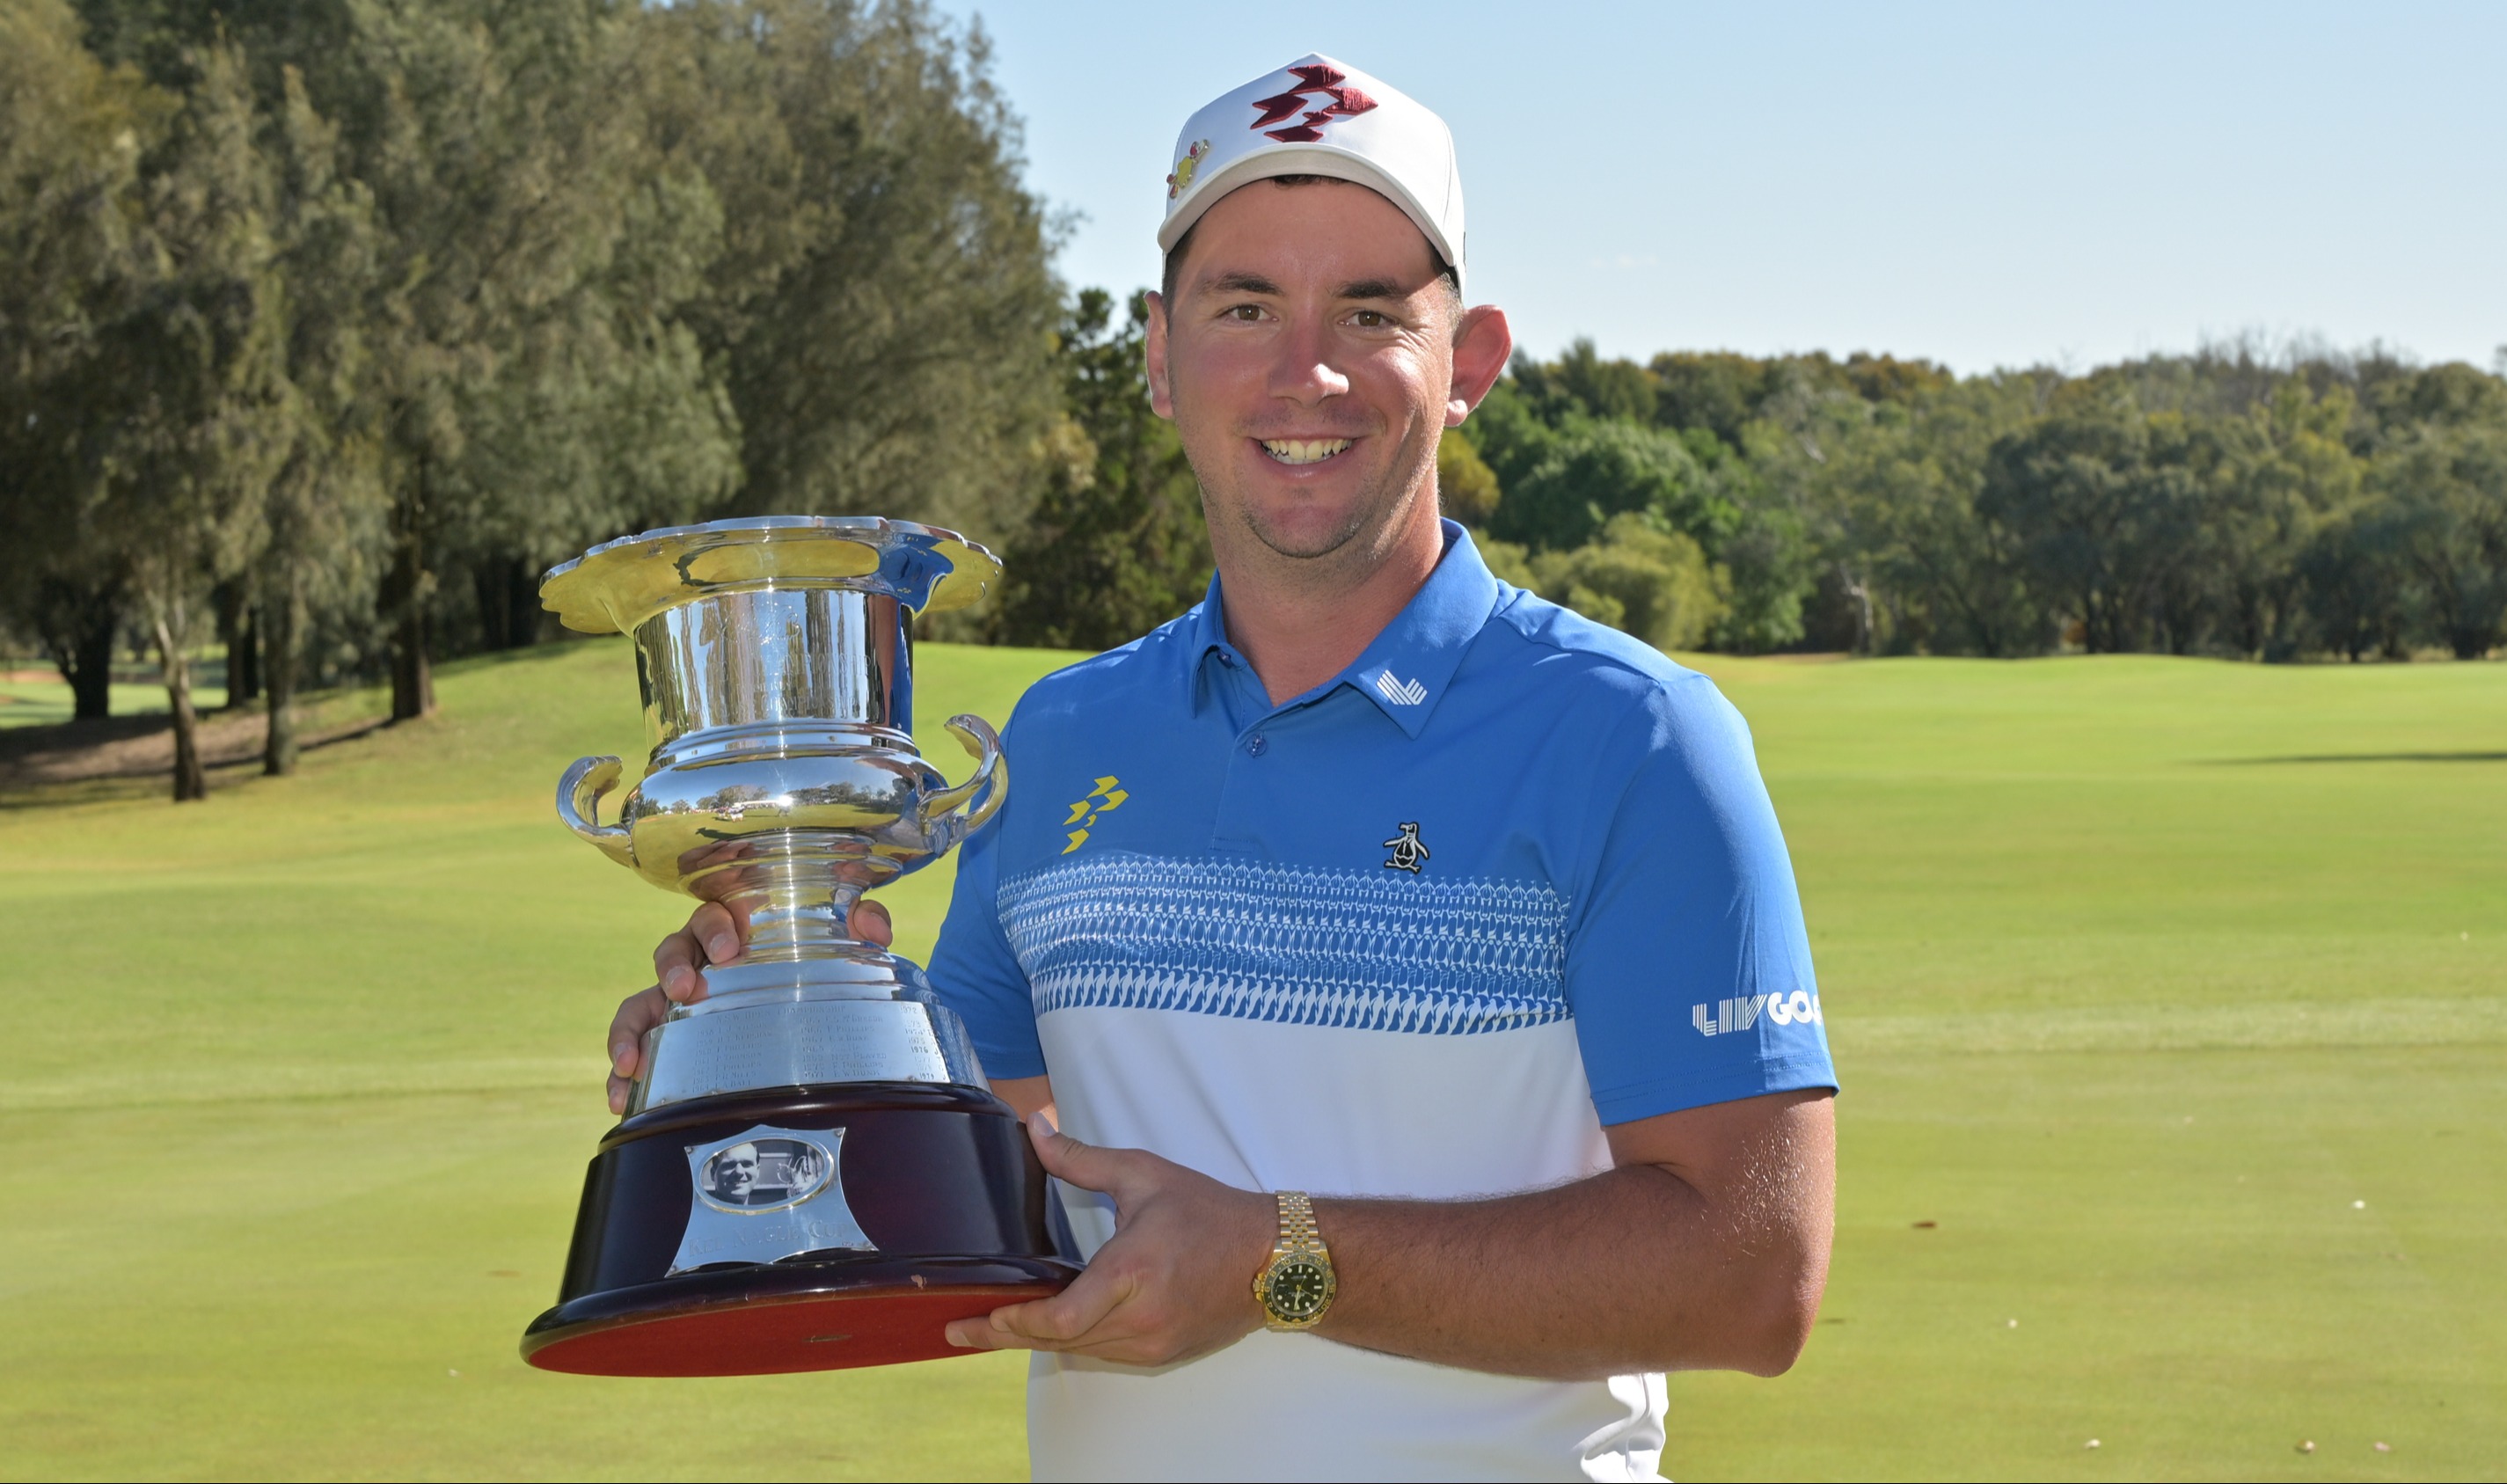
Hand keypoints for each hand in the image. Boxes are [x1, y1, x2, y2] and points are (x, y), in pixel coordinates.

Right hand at [604, 897, 893, 1113]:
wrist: (811, 1010)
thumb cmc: (815, 965)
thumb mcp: (843, 943)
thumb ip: (863, 923)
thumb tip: (875, 926)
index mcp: (734, 930)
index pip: (712, 915)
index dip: (714, 928)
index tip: (728, 950)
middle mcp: (699, 962)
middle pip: (670, 951)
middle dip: (673, 969)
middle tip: (686, 991)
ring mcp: (677, 1003)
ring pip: (639, 1004)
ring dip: (629, 1030)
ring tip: (632, 1062)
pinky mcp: (667, 1040)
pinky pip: (636, 1051)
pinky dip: (625, 1075)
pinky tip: (623, 1100)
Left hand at [944, 1113, 1273, 1365]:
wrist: (1274, 1257)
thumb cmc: (1211, 1212)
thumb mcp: (1144, 1174)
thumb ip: (1081, 1159)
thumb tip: (1036, 1129)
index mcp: (1132, 1272)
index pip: (1060, 1318)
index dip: (1013, 1323)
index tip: (978, 1318)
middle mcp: (1141, 1318)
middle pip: (1059, 1341)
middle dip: (1006, 1337)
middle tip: (962, 1331)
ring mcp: (1153, 1343)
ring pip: (1081, 1352)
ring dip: (1040, 1341)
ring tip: (995, 1330)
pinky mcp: (1164, 1353)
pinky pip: (1106, 1354)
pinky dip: (1076, 1342)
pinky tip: (1052, 1330)